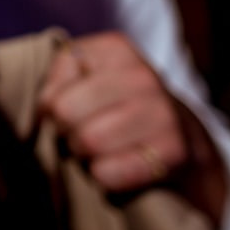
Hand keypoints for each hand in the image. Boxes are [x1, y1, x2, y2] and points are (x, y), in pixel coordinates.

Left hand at [38, 32, 207, 203]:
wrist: (184, 146)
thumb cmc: (120, 112)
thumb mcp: (90, 82)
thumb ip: (58, 82)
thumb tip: (45, 107)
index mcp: (116, 50)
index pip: (56, 78)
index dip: (54, 102)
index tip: (75, 110)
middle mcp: (142, 75)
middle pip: (66, 111)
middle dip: (67, 132)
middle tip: (84, 138)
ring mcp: (161, 112)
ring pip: (87, 141)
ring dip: (85, 157)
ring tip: (101, 153)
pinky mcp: (173, 151)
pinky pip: (108, 172)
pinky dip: (105, 178)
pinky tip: (119, 169)